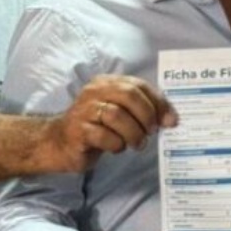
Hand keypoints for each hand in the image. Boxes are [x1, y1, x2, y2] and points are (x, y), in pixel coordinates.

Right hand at [46, 74, 178, 171]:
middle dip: (146, 116)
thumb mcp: (119, 113)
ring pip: (117, 116)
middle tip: (151, 132)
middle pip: (129, 95)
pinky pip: (104, 136)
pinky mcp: (77, 130)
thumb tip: (171, 119)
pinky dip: (116, 144)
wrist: (60, 143)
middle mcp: (94, 91)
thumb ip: (142, 110)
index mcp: (107, 82)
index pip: (139, 85)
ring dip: (133, 134)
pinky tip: (116, 147)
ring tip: (137, 144)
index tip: (170, 121)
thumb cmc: (96, 128)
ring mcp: (84, 109)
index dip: (158, 102)